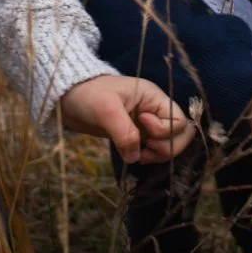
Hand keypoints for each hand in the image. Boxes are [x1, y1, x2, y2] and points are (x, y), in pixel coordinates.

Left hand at [59, 75, 195, 164]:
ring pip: (170, 144)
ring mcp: (148, 123)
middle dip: (167, 146)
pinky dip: (149, 157)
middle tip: (145, 148)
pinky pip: (155, 149)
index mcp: (153, 97)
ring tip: (138, 154)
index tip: (141, 124)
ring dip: (159, 154)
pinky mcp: (138, 134)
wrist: (69, 98)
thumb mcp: (106, 110)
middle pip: (182, 134)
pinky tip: (134, 156)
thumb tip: (136, 156)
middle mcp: (155, 110)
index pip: (178, 120)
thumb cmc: (88, 95)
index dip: (164, 130)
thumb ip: (124, 132)